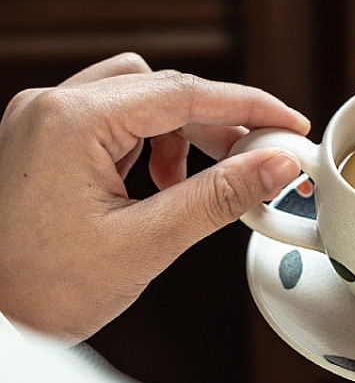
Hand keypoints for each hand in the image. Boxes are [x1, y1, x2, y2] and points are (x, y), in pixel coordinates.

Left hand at [0, 53, 309, 341]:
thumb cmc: (39, 292)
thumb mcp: (145, 243)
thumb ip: (219, 196)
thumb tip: (276, 166)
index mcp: (71, 122)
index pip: (183, 93)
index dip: (249, 107)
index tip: (288, 125)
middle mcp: (51, 107)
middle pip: (162, 90)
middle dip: (217, 123)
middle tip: (259, 160)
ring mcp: (42, 122)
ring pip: (139, 99)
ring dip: (181, 132)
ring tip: (195, 182)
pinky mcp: (44, 141)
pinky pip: (112, 120)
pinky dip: (149, 143)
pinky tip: (159, 182)